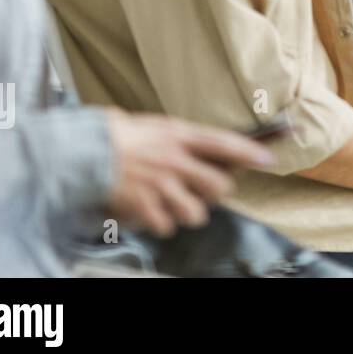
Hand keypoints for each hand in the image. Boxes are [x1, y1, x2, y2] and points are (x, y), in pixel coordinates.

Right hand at [104, 109, 274, 237]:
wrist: (84, 152)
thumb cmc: (121, 137)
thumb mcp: (158, 127)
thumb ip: (185, 140)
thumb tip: (216, 152)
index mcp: (180, 136)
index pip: (225, 144)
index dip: (250, 152)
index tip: (268, 159)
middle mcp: (175, 160)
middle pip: (220, 186)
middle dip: (216, 193)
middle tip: (202, 191)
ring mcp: (161, 184)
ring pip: (197, 212)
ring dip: (189, 212)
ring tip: (174, 204)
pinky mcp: (145, 206)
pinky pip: (168, 225)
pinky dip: (162, 223)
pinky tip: (151, 211)